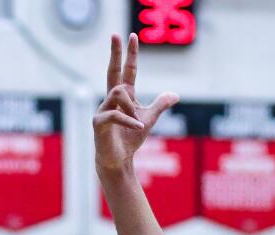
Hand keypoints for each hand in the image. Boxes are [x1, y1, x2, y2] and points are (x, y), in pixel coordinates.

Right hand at [94, 33, 178, 173]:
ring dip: (131, 107)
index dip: (130, 54)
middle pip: (112, 70)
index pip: (127, 71)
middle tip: (115, 34)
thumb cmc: (130, 139)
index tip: (132, 36)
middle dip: (115, 52)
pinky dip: (130, 120)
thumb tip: (175, 95)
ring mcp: (103, 109)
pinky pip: (116, 114)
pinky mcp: (99, 122)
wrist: (119, 160)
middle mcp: (111, 99)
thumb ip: (159, 105)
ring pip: (118, 93)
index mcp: (123, 96)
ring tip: (138, 123)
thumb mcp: (149, 119)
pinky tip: (139, 127)